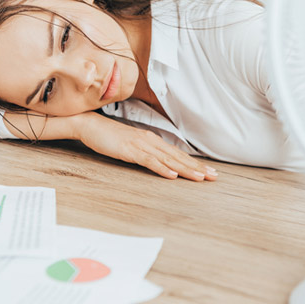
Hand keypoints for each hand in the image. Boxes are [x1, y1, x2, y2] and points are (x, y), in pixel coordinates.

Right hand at [78, 112, 217, 180]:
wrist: (90, 125)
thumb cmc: (110, 137)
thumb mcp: (132, 146)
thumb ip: (146, 153)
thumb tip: (160, 163)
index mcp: (152, 141)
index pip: (177, 154)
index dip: (194, 163)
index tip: (208, 172)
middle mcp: (150, 141)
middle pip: (177, 156)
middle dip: (196, 167)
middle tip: (213, 177)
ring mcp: (141, 145)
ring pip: (168, 159)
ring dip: (185, 169)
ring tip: (200, 177)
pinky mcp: (130, 150)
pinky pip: (149, 161)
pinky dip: (162, 168)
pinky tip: (172, 175)